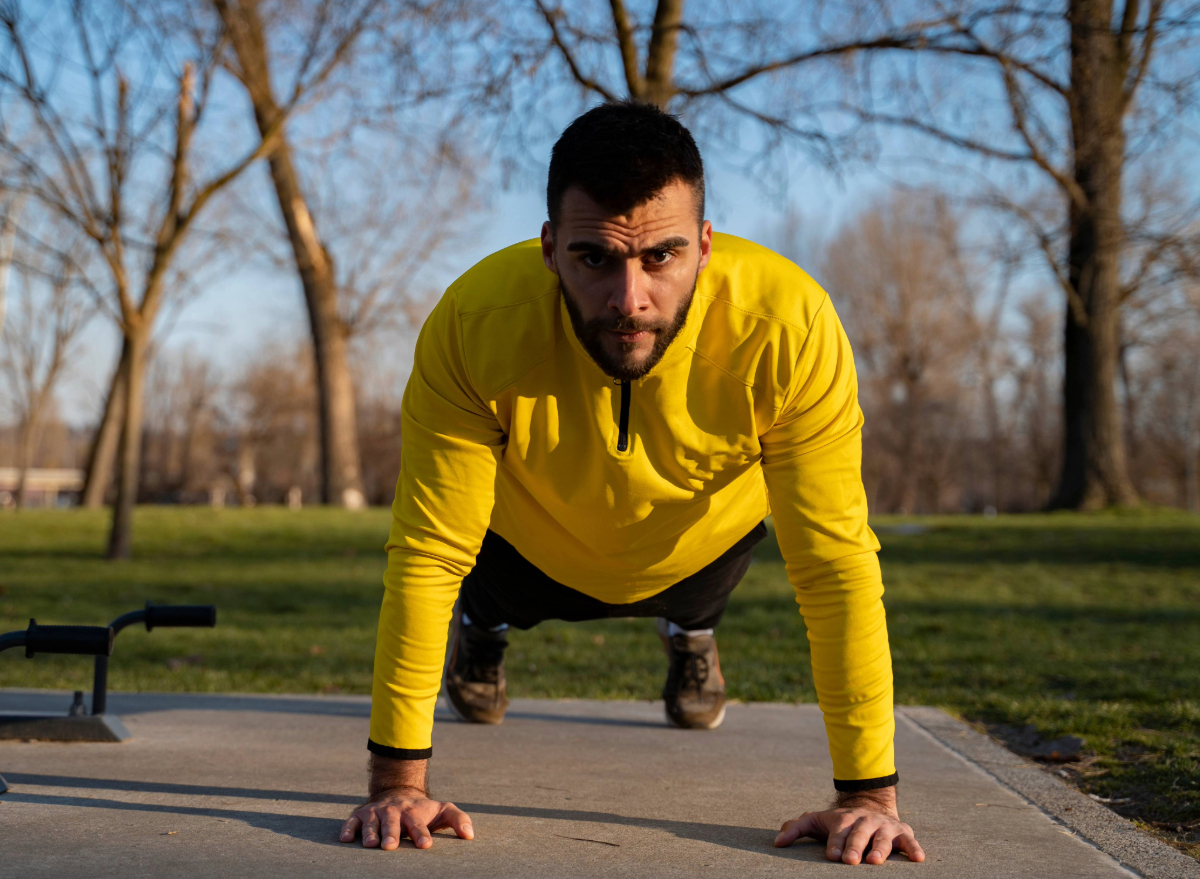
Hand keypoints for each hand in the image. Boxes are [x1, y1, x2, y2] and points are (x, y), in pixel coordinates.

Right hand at [340, 787, 473, 849]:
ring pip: (371, 823)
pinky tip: (345, 838)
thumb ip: (458, 820)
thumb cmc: (422, 810)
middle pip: (392, 823)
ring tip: (370, 844)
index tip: (426, 845)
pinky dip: (347, 828)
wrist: (397, 792)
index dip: (422, 834)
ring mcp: (376, 813)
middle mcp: (394, 812)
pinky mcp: (360, 815)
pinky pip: (351, 821)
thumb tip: (470, 836)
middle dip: (391, 834)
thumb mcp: (442, 811)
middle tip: (391, 846)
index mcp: (414, 813)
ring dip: (370, 833)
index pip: (419, 825)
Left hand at [774, 786, 924, 864]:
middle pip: (859, 833)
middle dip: (855, 846)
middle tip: (850, 861)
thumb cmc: (839, 823)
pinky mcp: (902, 832)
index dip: (835, 843)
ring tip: (875, 861)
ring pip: (883, 837)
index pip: (838, 832)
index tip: (832, 856)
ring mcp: (883, 826)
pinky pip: (909, 841)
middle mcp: (864, 821)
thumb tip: (777, 843)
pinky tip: (918, 858)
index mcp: (843, 819)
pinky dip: (914, 848)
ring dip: (880, 849)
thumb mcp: (816, 822)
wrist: (870, 806)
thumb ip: (796, 829)